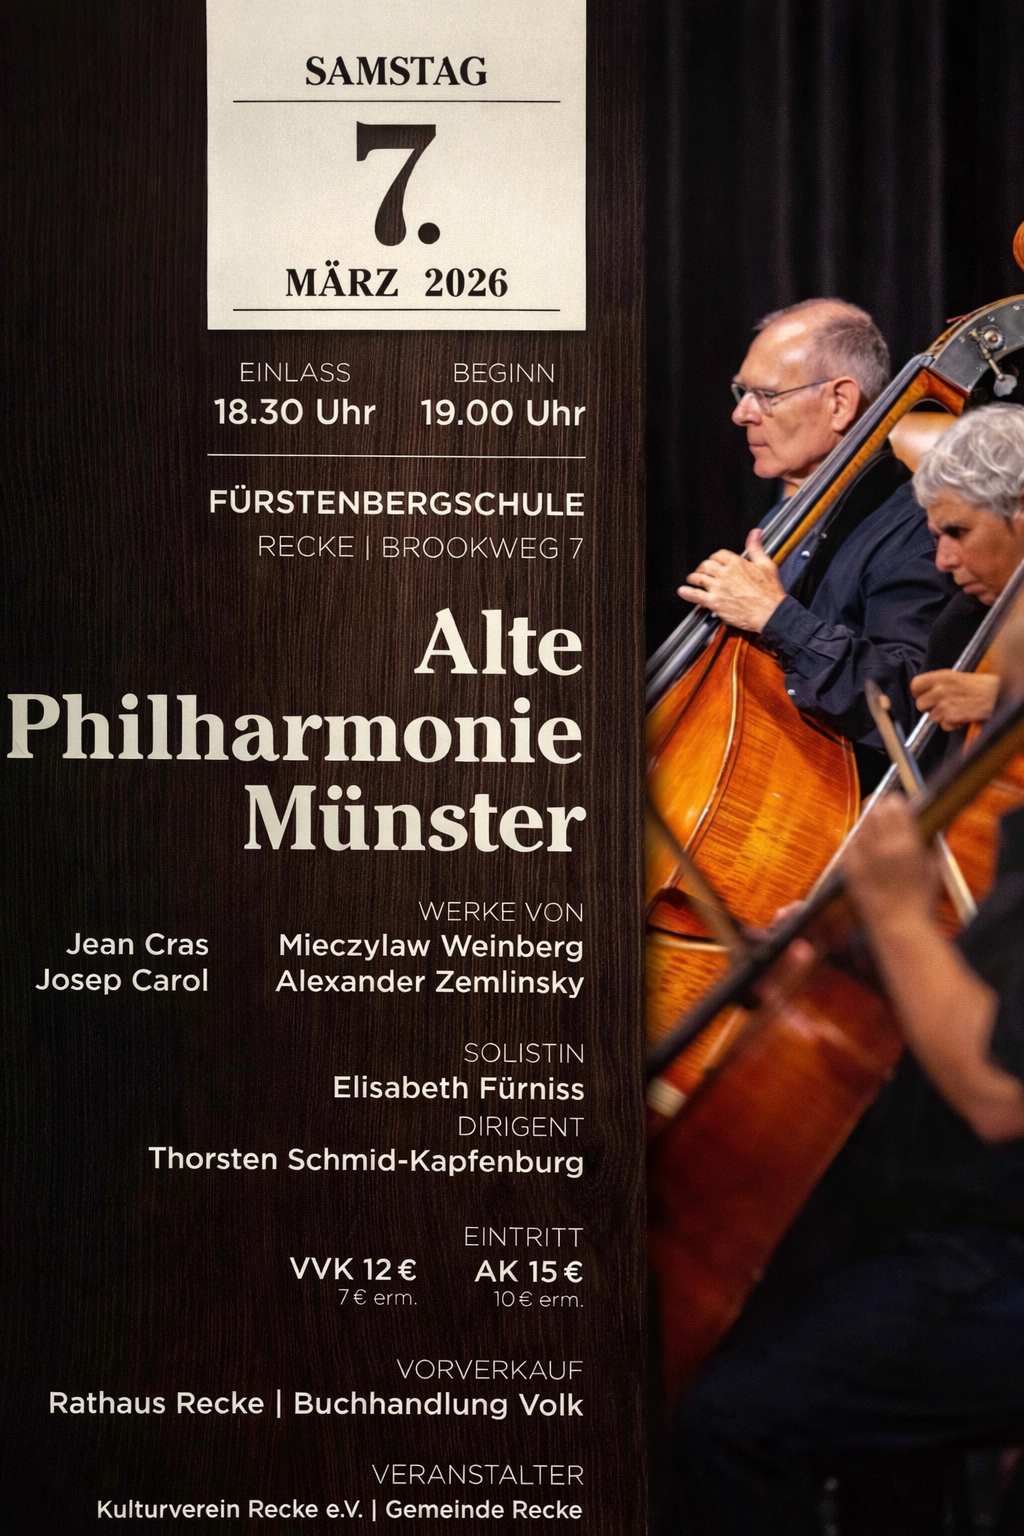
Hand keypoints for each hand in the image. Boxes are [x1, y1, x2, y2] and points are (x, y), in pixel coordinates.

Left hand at [677, 527, 785, 633]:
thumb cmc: (769, 592)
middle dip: (702, 567)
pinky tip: (683, 591)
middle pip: (706, 565)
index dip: (715, 558)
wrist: (770, 612)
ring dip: (693, 578)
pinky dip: (687, 592)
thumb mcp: (766, 564)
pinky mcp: (714, 602)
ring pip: (699, 578)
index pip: (718, 555)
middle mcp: (725, 573)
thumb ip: (756, 548)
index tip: (714, 561)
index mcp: (736, 563)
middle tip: (701, 571)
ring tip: (691, 579)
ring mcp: (718, 587)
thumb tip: (755, 533)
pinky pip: (695, 595)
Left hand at [843, 798, 938, 928]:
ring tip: (876, 827)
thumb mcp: (935, 868)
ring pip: (860, 823)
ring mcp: (863, 856)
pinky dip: (857, 840)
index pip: (896, 805)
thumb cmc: (922, 901)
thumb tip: (933, 826)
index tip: (901, 805)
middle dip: (881, 807)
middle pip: (875, 808)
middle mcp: (882, 845)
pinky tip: (865, 845)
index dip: (898, 802)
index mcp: (906, 842)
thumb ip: (931, 844)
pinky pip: (850, 843)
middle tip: (886, 810)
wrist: (898, 926)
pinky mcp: (850, 867)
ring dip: (868, 821)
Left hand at [910, 669, 998, 729]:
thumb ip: (938, 683)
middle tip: (943, 706)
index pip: (915, 685)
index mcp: (941, 676)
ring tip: (957, 710)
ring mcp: (946, 703)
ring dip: (943, 717)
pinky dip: (952, 724)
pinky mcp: (952, 716)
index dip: (918, 693)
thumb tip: (924, 692)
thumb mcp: (956, 676)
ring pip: (932, 717)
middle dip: (930, 708)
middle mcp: (941, 689)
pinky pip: (944, 726)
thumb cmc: (980, 686)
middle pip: (920, 704)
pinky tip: (961, 717)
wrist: (997, 694)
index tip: (923, 696)